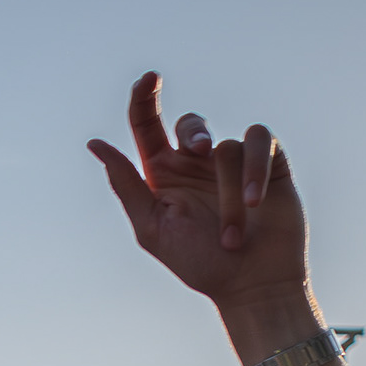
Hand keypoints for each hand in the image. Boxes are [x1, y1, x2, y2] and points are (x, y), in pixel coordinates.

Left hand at [87, 72, 307, 310]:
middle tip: (196, 150)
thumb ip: (126, 185)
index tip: (149, 78)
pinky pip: (260, 141)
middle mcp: (197, 164)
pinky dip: (256, 169)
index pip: (147, 124)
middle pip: (190, 123)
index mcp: (163, 174)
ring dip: (229, 190)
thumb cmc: (200, 265)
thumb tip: (95, 144)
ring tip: (231, 234)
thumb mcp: (154, 228)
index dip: (144, 97)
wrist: (253, 286)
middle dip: (193, 130)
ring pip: (226, 146)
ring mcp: (234, 163)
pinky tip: (254, 202)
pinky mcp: (269, 163)